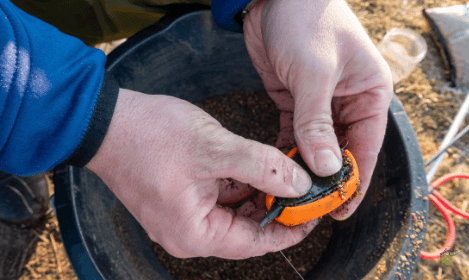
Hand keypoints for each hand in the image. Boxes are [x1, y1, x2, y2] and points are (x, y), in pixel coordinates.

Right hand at [86, 88, 316, 258]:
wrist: (104, 121)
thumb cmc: (150, 135)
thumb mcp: (216, 147)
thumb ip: (263, 167)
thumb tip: (299, 184)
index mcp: (195, 233)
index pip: (256, 242)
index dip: (290, 229)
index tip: (313, 214)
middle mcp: (186, 233)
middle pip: (245, 229)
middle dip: (275, 207)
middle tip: (301, 186)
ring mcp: (180, 217)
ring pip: (233, 212)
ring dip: (257, 193)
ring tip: (281, 172)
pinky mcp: (177, 200)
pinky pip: (217, 199)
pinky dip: (238, 185)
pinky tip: (253, 166)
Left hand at [243, 0, 392, 218]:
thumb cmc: (306, 21)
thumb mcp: (314, 74)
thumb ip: (317, 122)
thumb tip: (324, 167)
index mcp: (369, 93)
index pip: (366, 146)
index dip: (353, 179)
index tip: (339, 207)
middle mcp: (349, 102)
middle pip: (341, 150)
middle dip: (325, 178)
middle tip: (308, 206)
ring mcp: (320, 103)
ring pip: (316, 145)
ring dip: (304, 167)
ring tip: (290, 194)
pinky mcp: (295, 101)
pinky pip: (294, 133)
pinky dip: (287, 150)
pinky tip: (278, 167)